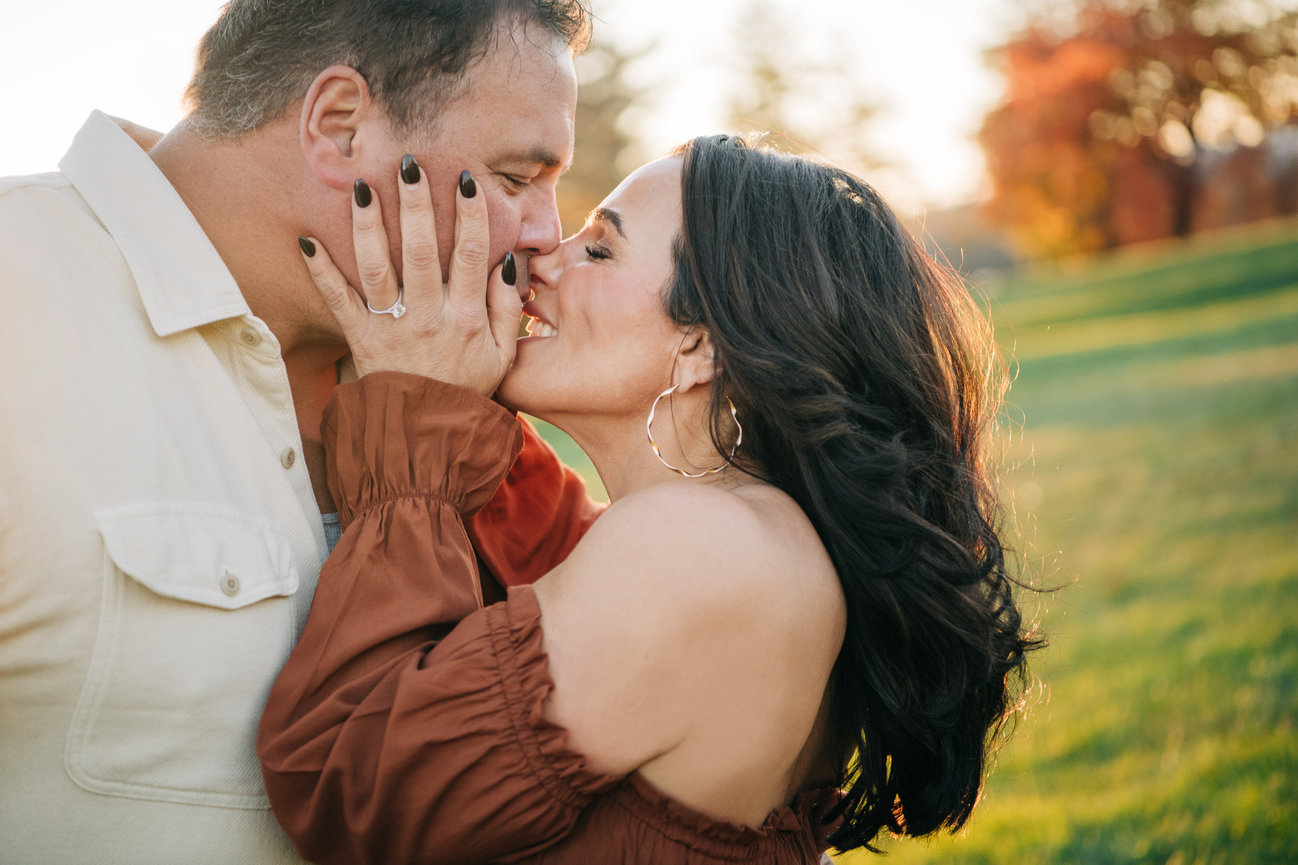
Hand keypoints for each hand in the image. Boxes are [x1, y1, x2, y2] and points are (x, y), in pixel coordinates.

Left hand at [300, 160, 521, 395]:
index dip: (471, 216)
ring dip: (370, 225)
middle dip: (417, 205)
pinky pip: (339, 302)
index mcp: (467, 319)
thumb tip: (508, 261)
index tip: (467, 180)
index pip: (473, 256)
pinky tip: (307, 240)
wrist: (427, 440)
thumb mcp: (502, 357)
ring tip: (363, 186)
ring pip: (379, 268)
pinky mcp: (361, 340)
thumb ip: (506, 309)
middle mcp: (430, 318)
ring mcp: (393, 327)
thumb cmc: (467, 392)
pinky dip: (322, 272)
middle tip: (410, 164)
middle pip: (423, 251)